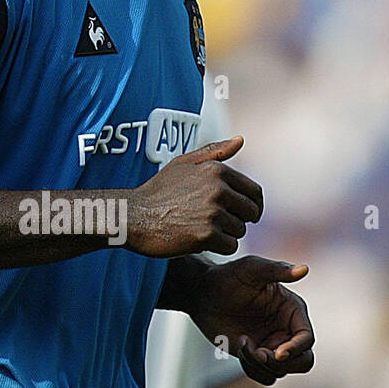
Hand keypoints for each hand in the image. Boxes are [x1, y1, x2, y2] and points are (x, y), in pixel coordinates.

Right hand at [128, 137, 262, 256]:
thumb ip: (214, 151)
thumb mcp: (182, 163)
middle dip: (239, 221)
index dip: (253, 206)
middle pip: (250, 213)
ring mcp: (213, 213)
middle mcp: (218, 190)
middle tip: (219, 225)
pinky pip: (230, 246)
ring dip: (226, 235)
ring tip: (202, 230)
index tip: (245, 215)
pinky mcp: (206, 235)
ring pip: (240, 231)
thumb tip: (240, 140)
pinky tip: (199, 241)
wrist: (133, 216)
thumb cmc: (157, 191)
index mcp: (217, 171)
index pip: (254, 192)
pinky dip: (219, 248)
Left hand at [190, 255, 314, 384]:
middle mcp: (287, 329)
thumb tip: (303, 269)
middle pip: (303, 361)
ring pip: (281, 370)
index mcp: (292, 310)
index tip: (277, 353)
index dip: (296, 349)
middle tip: (258, 354)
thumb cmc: (228, 276)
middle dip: (282, 363)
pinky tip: (240, 347)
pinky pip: (265, 375)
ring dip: (261, 365)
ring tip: (243, 344)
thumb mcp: (252, 269)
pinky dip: (253, 369)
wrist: (202, 293)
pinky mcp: (257, 355)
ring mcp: (272, 344)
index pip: (306, 338)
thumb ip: (277, 270)